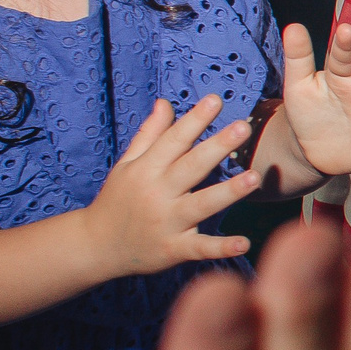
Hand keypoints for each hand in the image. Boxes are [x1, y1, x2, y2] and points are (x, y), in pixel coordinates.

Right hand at [81, 96, 260, 273]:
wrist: (96, 246)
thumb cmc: (117, 199)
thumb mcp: (127, 164)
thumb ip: (149, 134)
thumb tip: (165, 102)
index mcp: (146, 170)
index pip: (174, 140)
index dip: (194, 119)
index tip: (216, 99)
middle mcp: (157, 193)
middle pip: (191, 167)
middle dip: (217, 147)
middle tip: (243, 128)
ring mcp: (166, 222)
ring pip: (201, 204)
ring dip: (228, 192)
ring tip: (254, 177)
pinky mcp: (173, 250)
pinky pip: (200, 248)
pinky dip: (221, 248)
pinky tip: (243, 243)